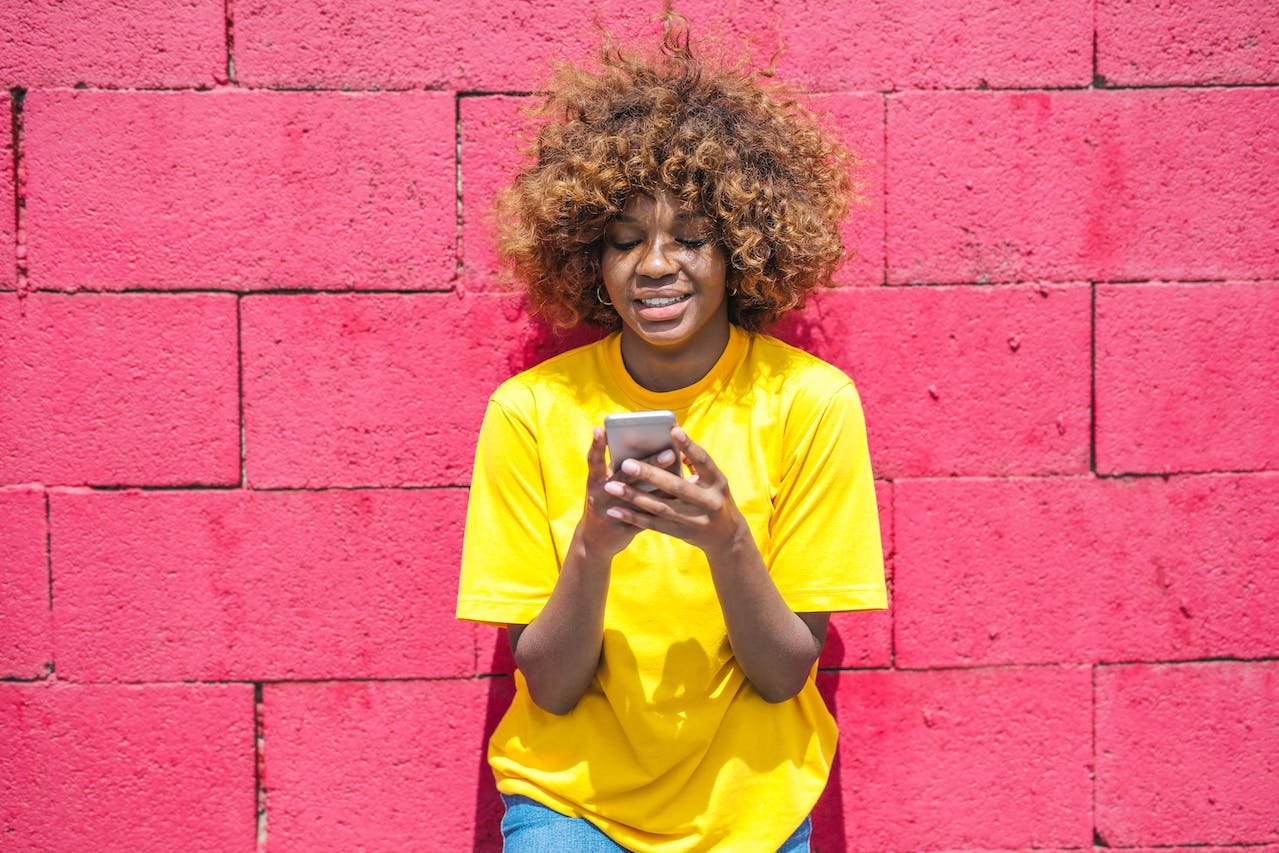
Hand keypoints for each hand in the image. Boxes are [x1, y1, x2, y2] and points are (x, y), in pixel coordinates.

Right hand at [576, 427, 675, 558]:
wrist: (595, 541)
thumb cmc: (605, 501)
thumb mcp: (604, 483)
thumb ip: (620, 467)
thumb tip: (649, 446)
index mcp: (594, 481)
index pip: (594, 460)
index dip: (598, 444)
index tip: (603, 428)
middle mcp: (600, 496)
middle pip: (624, 477)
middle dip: (648, 464)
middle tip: (670, 452)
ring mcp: (611, 514)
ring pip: (639, 498)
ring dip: (661, 487)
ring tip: (679, 480)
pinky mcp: (623, 528)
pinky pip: (645, 516)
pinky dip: (661, 506)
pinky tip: (679, 499)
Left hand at [601, 427, 746, 556]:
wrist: (727, 537)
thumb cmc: (714, 498)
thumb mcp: (713, 481)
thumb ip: (694, 463)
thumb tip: (670, 440)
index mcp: (717, 482)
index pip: (704, 461)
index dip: (689, 446)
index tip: (672, 429)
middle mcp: (709, 501)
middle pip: (677, 486)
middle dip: (650, 475)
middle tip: (626, 463)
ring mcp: (696, 520)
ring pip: (661, 507)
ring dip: (633, 497)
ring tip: (611, 487)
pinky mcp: (682, 533)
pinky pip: (654, 524)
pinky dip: (633, 517)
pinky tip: (615, 510)